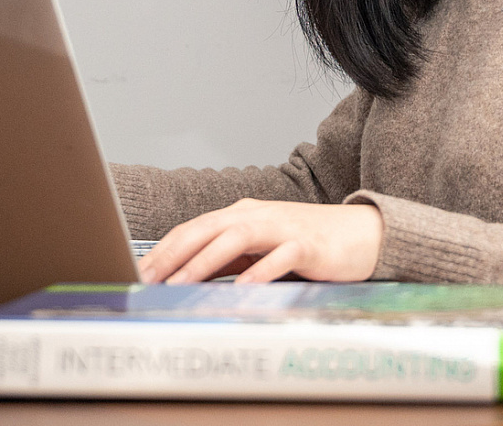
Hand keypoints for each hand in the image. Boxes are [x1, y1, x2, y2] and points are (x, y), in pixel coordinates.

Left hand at [135, 199, 382, 284]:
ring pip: (235, 238)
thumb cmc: (308, 243)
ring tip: (180, 285)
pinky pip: (279, 256)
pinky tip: (242, 287)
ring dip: (204, 262)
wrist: (364, 235)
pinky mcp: (308, 244)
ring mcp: (283, 228)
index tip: (139, 273)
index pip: (193, 229)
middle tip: (147, 280)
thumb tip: (186, 280)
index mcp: (241, 215)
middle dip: (173, 255)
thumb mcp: (261, 248)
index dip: (163, 250)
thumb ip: (228, 258)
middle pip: (206, 229)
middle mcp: (257, 216)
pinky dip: (259, 271)